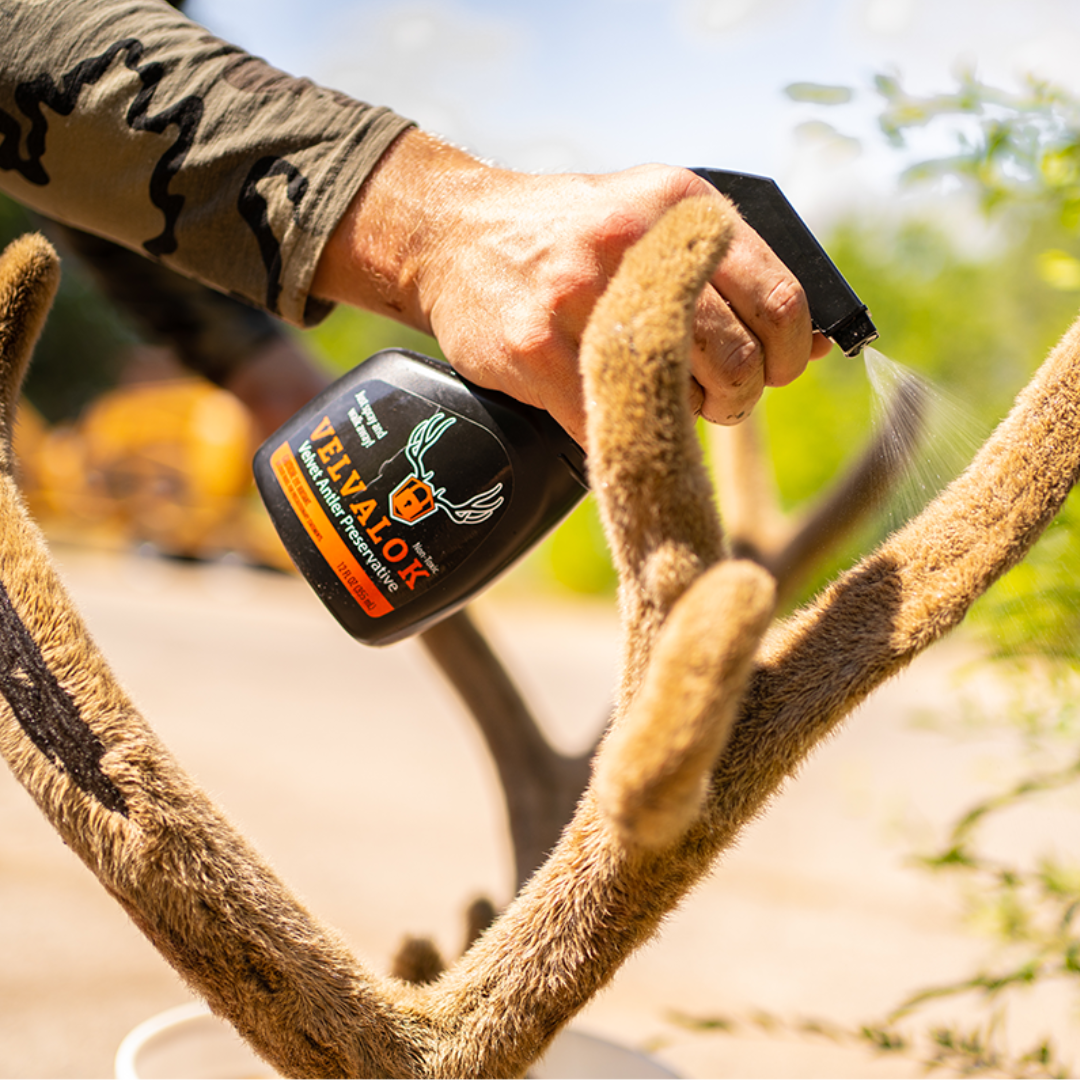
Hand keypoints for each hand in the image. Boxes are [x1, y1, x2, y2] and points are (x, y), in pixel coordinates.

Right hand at [312, 130, 830, 446]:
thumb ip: (731, 272)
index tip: (774, 372)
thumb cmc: (572, 237)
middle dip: (739, 397)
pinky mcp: (534, 351)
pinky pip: (612, 423)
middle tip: (716, 401)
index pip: (780, 298)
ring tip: (666, 402)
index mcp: (680, 207)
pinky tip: (612, 410)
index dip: (789, 354)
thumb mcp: (654, 221)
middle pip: (736, 358)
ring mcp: (579, 300)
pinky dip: (623, 433)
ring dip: (687, 419)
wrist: (456, 235)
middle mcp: (635, 244)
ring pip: (681, 398)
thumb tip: (821, 344)